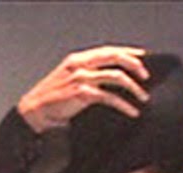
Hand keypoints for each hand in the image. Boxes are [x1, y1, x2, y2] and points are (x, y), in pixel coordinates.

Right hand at [17, 45, 150, 132]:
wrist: (36, 111)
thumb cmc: (54, 98)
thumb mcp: (70, 78)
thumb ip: (88, 73)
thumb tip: (113, 76)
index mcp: (78, 58)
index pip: (108, 50)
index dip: (128, 52)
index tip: (143, 58)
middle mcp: (80, 65)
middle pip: (115, 58)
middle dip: (134, 65)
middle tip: (146, 76)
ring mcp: (81, 78)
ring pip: (116, 77)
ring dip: (134, 87)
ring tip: (143, 97)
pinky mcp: (82, 94)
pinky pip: (110, 97)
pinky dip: (124, 105)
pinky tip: (132, 112)